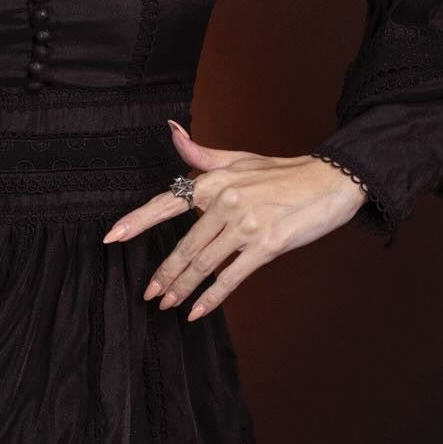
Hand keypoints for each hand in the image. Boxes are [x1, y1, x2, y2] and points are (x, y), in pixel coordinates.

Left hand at [100, 120, 368, 318]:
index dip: (137, 222)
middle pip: (184, 245)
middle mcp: (226, 202)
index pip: (166, 203)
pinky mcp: (266, 245)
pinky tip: (197, 311)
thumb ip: (202, 155)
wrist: (330, 180)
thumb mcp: (240, 159)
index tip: (112, 238)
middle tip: (148, 293)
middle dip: (163, 273)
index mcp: (215, 181)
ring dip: (182, 288)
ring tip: (166, 304)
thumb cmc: (283, 172)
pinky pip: (231, 277)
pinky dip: (211, 297)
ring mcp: (246, 225)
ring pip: (204, 264)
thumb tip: (172, 132)